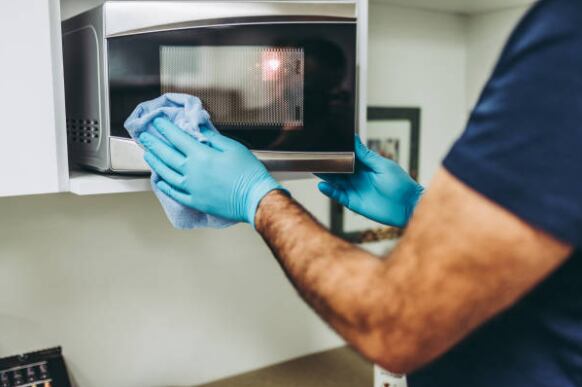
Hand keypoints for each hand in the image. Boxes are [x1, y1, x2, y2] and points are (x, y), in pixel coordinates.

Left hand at [139, 117, 284, 226]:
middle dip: (154, 144)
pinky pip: (174, 193)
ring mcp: (191, 188)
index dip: (165, 128)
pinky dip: (164, 186)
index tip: (157, 122)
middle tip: (144, 137)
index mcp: (201, 156)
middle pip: (167, 155)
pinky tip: (159, 180)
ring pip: (166, 174)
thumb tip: (199, 128)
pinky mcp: (195, 201)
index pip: (177, 138)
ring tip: (148, 155)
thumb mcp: (233, 147)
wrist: (254, 198)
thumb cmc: (248, 173)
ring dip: (155, 163)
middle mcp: (192, 172)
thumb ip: (212, 137)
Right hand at [317, 137, 422, 227]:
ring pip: (335, 181)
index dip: (337, 151)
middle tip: (314, 155)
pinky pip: (338, 196)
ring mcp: (355, 189)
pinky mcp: (353, 202)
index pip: (347, 156)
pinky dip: (329, 191)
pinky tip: (322, 185)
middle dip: (327, 163)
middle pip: (338, 168)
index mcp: (365, 165)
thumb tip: (354, 139)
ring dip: (325, 175)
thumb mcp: (384, 166)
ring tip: (313, 168)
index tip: (326, 144)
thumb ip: (366, 155)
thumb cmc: (401, 184)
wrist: (408, 207)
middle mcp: (358, 177)